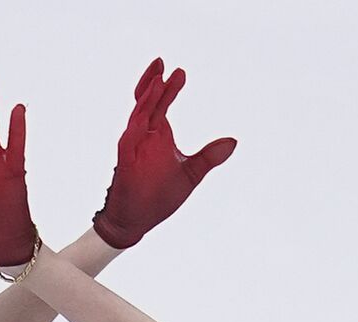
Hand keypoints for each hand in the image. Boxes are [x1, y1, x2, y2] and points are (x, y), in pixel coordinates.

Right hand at [92, 58, 237, 249]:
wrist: (138, 222)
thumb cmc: (158, 197)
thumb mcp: (191, 174)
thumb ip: (209, 157)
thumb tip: (233, 141)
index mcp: (158, 136)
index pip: (161, 105)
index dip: (169, 88)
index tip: (180, 72)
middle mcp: (144, 137)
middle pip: (147, 102)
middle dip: (154, 83)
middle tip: (163, 64)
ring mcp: (133, 147)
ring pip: (137, 115)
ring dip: (146, 98)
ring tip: (157, 79)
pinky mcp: (125, 161)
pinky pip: (129, 138)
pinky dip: (136, 124)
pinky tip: (145, 112)